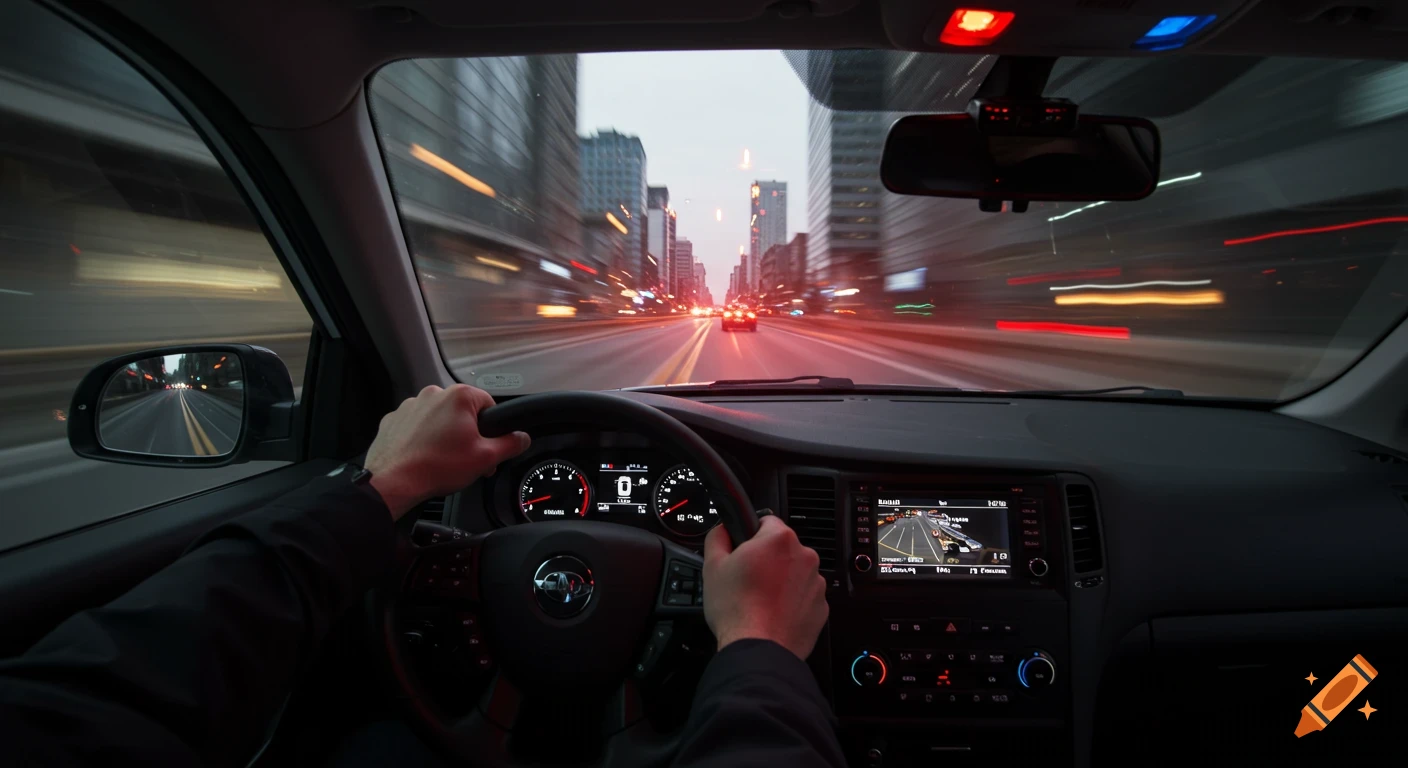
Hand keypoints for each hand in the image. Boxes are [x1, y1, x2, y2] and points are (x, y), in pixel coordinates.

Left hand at [364, 384, 529, 519]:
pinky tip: (423, 457)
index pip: (489, 404)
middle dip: (468, 434)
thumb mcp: (486, 458)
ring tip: (442, 461)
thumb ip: (510, 444)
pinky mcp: (393, 419)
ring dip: (444, 435)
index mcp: (459, 396)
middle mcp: (433, 393)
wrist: (393, 481)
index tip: (487, 449)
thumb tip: (523, 437)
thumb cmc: (438, 466)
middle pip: (462, 412)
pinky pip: (416, 426)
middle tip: (466, 459)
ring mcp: (410, 405)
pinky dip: (421, 438)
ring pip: (438, 419)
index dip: (492, 430)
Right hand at [703, 515, 828, 659]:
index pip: (767, 521)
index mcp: (779, 539)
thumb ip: (718, 537)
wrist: (758, 648)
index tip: (743, 550)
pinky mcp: (821, 607)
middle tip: (747, 579)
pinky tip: (773, 613)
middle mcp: (804, 556)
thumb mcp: (712, 566)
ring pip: (795, 573)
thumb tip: (723, 528)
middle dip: (767, 559)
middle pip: (783, 549)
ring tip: (760, 600)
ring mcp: (816, 583)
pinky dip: (792, 602)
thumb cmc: (736, 608)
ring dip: (781, 581)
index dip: (751, 535)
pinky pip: (805, 597)